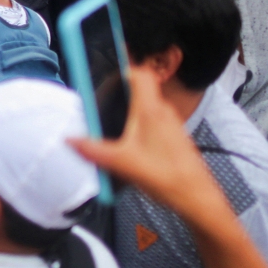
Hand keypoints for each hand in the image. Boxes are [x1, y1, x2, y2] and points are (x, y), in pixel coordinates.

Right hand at [67, 65, 229, 222]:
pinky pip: (154, 125)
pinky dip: (140, 130)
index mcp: (150, 110)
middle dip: (121, 97)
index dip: (124, 71)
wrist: (197, 197)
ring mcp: (171, 125)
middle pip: (141, 91)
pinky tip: (131, 149)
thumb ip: (93, 149)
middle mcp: (164, 113)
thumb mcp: (121, 162)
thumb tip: (70, 139)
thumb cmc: (165, 176)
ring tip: (114, 130)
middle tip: (103, 108)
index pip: (141, 74)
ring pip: (147, 109)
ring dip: (131, 114)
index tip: (108, 79)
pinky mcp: (174, 139)